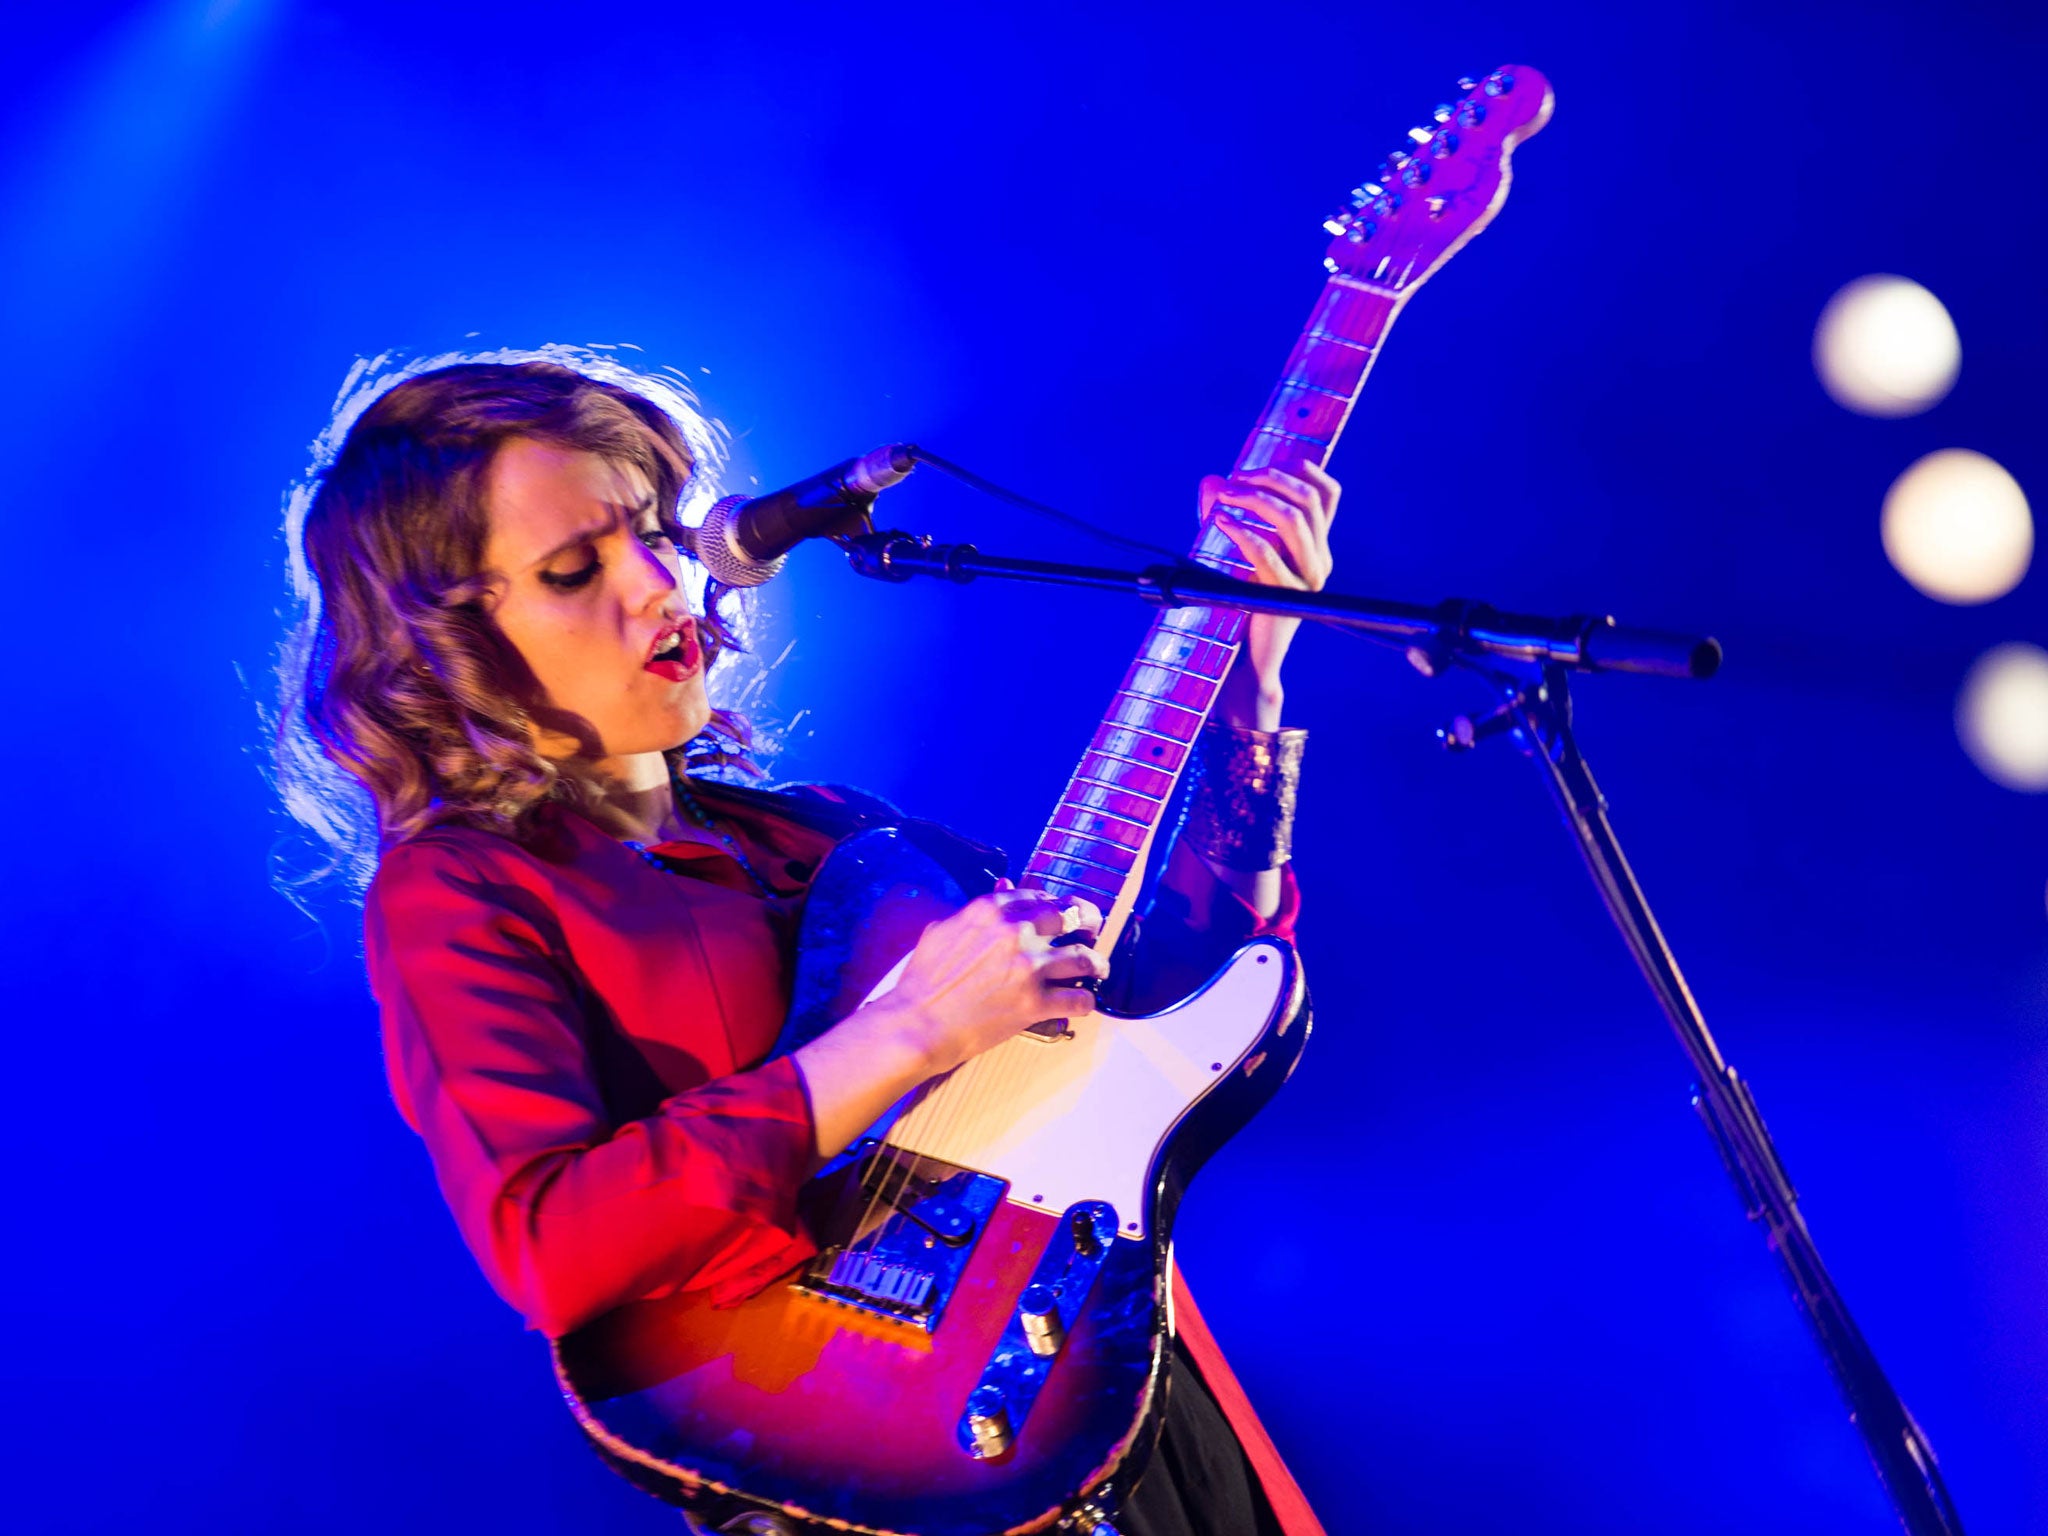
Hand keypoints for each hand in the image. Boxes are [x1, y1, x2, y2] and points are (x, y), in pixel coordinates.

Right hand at [878, 883, 1107, 1076]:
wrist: (917, 1024)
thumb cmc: (923, 981)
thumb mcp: (942, 931)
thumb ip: (976, 911)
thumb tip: (1004, 888)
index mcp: (991, 910)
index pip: (1039, 897)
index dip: (1055, 904)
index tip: (1061, 914)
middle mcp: (1016, 933)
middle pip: (1072, 916)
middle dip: (1088, 922)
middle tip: (1092, 929)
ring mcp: (1028, 968)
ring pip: (1084, 958)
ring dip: (1096, 963)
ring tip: (1098, 968)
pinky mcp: (1034, 1004)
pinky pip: (1078, 1000)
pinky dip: (1085, 1003)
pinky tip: (1082, 1003)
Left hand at [1198, 463, 1339, 729]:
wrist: (1246, 657)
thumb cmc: (1240, 602)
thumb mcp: (1236, 552)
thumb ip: (1227, 514)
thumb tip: (1211, 480)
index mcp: (1316, 547)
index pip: (1327, 495)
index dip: (1302, 469)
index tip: (1266, 464)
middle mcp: (1320, 560)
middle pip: (1308, 500)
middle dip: (1271, 479)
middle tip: (1235, 479)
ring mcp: (1308, 580)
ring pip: (1295, 521)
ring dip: (1256, 500)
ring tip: (1225, 496)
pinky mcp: (1287, 597)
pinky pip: (1268, 555)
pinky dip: (1242, 532)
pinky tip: (1220, 522)